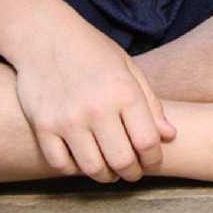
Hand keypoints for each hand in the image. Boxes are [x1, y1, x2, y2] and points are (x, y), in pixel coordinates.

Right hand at [13, 25, 176, 182]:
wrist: (46, 37)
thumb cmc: (94, 51)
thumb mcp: (129, 68)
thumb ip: (150, 103)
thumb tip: (169, 136)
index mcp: (124, 92)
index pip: (147, 141)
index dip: (154, 158)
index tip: (153, 160)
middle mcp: (97, 109)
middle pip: (121, 160)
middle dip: (132, 172)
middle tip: (134, 172)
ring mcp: (67, 120)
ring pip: (92, 168)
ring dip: (106, 176)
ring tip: (111, 171)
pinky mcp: (43, 127)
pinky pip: (61, 164)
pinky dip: (75, 169)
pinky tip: (84, 161)